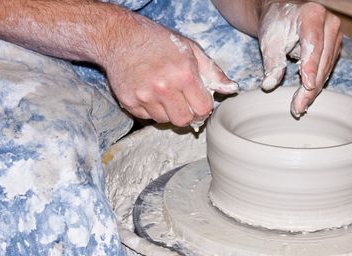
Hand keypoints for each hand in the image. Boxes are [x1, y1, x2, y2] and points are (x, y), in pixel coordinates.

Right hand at [103, 14, 237, 126]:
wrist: (120, 38)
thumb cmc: (158, 42)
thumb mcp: (191, 50)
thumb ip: (212, 72)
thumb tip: (231, 89)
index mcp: (183, 75)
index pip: (203, 109)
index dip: (203, 107)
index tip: (199, 101)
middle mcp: (164, 88)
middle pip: (184, 120)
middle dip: (188, 114)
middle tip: (184, 102)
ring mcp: (144, 97)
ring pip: (166, 121)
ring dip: (169, 112)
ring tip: (165, 93)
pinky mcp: (129, 102)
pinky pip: (148, 118)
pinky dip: (152, 110)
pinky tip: (150, 93)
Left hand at [258, 1, 341, 116]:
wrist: (284, 14)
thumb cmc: (276, 24)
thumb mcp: (269, 40)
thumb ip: (271, 61)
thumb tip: (269, 85)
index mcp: (312, 14)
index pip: (313, 44)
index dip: (311, 66)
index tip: (307, 85)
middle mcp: (330, 23)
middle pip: (323, 60)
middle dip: (310, 87)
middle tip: (297, 107)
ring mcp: (336, 36)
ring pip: (326, 68)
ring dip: (313, 90)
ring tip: (299, 106)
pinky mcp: (335, 48)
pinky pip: (327, 70)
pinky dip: (316, 85)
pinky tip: (305, 98)